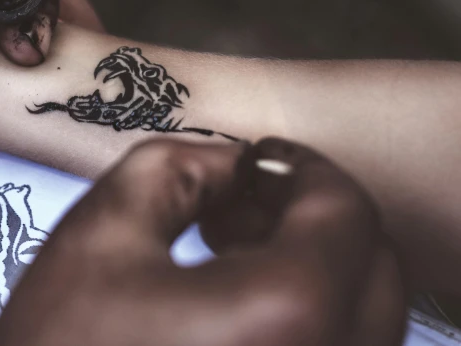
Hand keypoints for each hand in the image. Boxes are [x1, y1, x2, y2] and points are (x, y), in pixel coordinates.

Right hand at [0, 139, 405, 345]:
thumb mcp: (102, 229)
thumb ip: (181, 166)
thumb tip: (233, 166)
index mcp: (284, 314)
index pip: (346, 215)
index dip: (305, 169)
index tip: (264, 158)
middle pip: (372, 269)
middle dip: (312, 216)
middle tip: (246, 196)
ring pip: (360, 317)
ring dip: (310, 263)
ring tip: (230, 240)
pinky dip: (304, 309)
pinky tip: (234, 292)